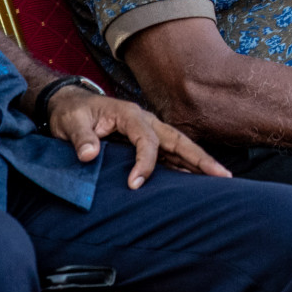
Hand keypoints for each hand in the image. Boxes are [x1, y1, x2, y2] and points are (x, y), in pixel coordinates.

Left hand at [46, 87, 231, 188]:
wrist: (70, 107)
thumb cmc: (72, 114)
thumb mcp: (70, 123)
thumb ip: (81, 138)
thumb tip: (89, 155)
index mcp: (129, 114)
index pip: (147, 139)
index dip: (145, 162)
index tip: (135, 184)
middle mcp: (145, 121)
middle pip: (178, 140)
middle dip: (200, 157)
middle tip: (221, 175)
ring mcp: (148, 132)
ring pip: (179, 148)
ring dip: (199, 163)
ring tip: (221, 179)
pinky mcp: (145, 144)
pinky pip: (170, 156)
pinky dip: (185, 167)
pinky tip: (197, 181)